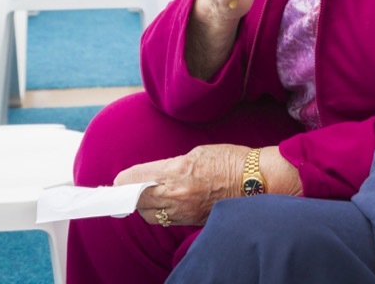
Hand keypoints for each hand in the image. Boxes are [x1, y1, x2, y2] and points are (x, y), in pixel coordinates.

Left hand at [118, 143, 248, 226]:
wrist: (256, 180)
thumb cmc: (230, 160)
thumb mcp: (197, 153)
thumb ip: (172, 165)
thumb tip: (155, 174)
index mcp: (176, 172)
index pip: (137, 180)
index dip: (124, 180)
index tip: (119, 180)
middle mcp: (177, 195)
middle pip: (139, 201)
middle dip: (131, 194)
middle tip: (126, 188)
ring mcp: (185, 211)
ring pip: (151, 215)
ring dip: (145, 205)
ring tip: (147, 195)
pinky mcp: (193, 221)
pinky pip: (168, 220)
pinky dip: (162, 212)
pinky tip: (166, 203)